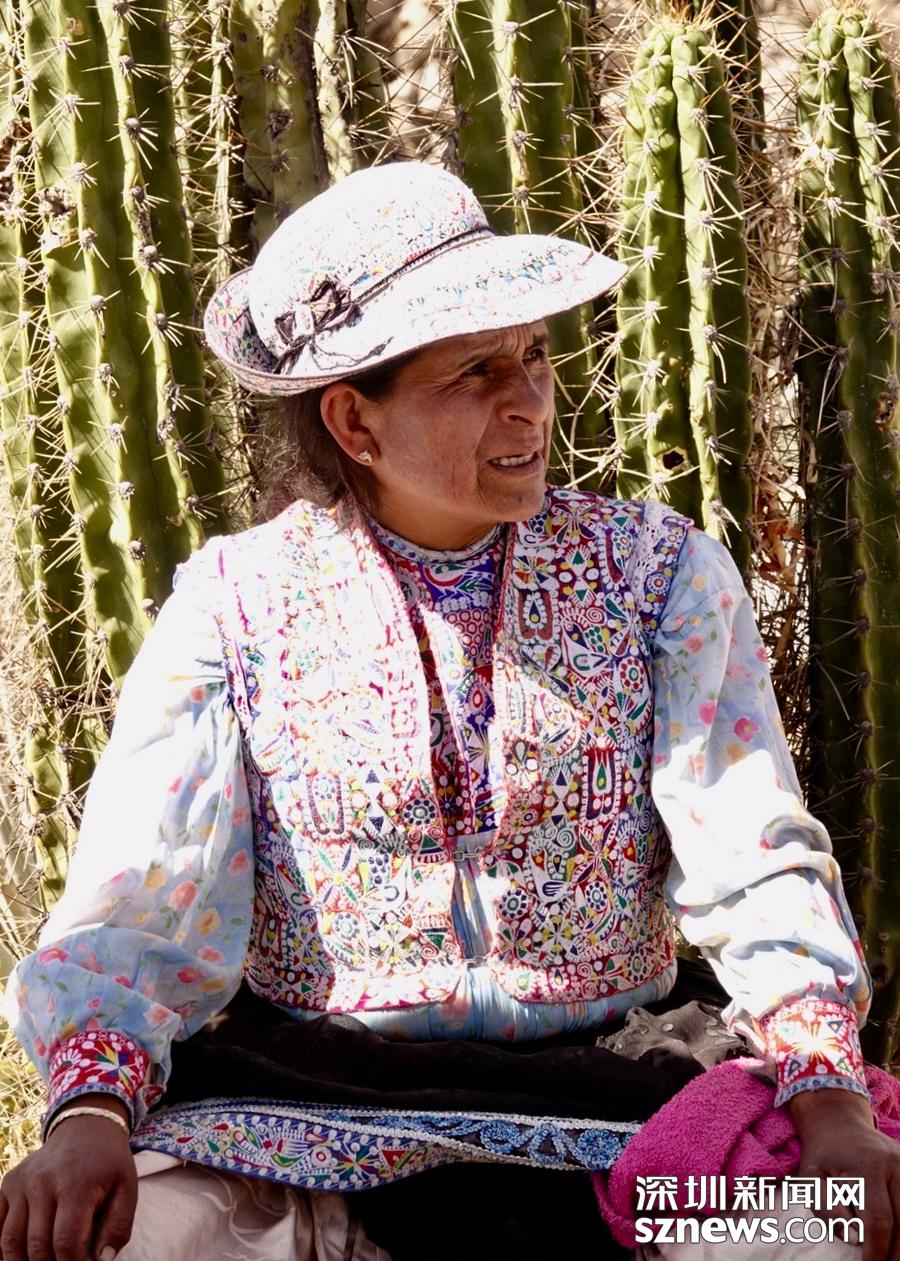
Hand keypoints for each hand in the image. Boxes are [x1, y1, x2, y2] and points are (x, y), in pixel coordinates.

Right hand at [0, 1094, 136, 1260]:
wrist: (85, 1127)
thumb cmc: (108, 1164)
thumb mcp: (127, 1189)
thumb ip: (118, 1228)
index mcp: (75, 1184)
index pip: (66, 1241)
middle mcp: (42, 1182)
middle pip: (37, 1245)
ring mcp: (21, 1182)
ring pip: (10, 1241)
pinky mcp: (8, 1184)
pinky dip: (2, 1248)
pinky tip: (18, 1257)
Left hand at [790, 1088, 899, 1260]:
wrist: (837, 1123)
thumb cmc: (823, 1157)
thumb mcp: (810, 1177)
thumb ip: (825, 1208)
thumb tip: (854, 1236)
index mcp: (867, 1168)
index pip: (878, 1221)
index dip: (877, 1251)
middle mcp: (893, 1165)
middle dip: (896, 1252)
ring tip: (893, 1255)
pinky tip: (898, 1237)